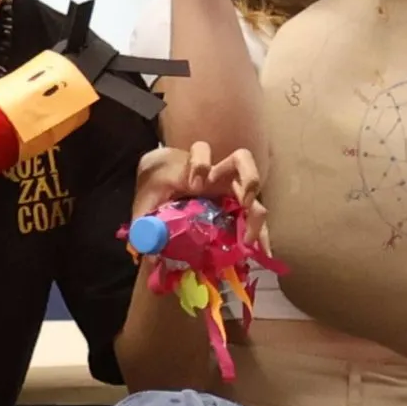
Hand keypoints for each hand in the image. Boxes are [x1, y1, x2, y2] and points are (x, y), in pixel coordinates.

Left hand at [132, 141, 268, 253]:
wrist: (165, 173)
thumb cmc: (159, 183)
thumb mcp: (147, 198)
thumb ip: (144, 222)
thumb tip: (144, 252)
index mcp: (192, 167)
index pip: (201, 152)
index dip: (201, 165)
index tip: (195, 185)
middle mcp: (217, 173)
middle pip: (242, 160)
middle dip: (248, 178)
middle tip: (244, 201)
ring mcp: (230, 187)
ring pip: (255, 190)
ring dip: (257, 213)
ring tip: (250, 240)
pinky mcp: (236, 204)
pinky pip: (254, 215)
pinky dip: (260, 233)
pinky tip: (262, 253)